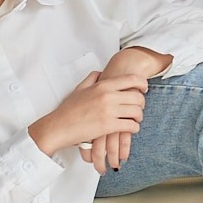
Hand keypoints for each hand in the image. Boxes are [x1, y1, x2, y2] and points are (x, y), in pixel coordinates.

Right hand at [75, 47, 169, 170]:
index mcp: (102, 85)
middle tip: (139, 108)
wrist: (59, 126)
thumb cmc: (68, 109)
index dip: (142, 84)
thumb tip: (102, 73)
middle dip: (141, 103)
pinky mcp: (109, 126)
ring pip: (137, 112)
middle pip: (137, 96)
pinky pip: (131, 126)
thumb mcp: (80, 88)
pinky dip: (134, 128)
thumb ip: (93, 78)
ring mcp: (109, 111)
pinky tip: (131, 128)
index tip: (144, 89)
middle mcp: (108, 96)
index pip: (131, 79)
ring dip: (139, 117)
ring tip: (135, 119)